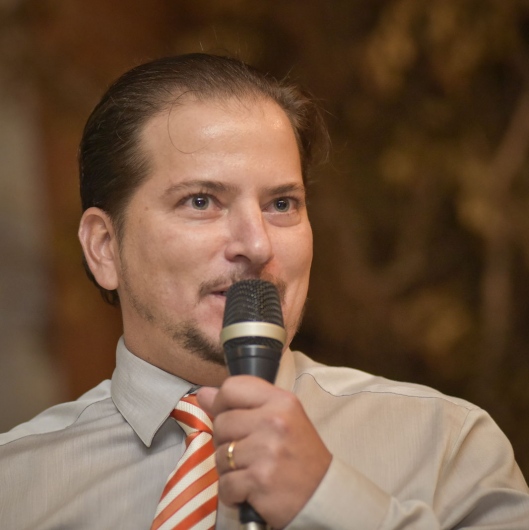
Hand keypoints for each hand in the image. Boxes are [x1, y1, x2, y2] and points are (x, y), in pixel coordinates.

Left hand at [197, 376, 331, 528]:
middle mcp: (274, 421)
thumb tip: (203, 393)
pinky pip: (225, 484)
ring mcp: (266, 451)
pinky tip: (251, 490)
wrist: (323, 493)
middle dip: (227, 441)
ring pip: (220, 455)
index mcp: (280, 400)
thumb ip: (243, 404)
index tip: (232, 418)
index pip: (232, 387)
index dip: (222, 403)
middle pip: (221, 422)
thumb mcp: (280, 417)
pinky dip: (233, 493)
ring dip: (230, 469)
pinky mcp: (259, 480)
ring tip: (252, 470)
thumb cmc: (299, 453)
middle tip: (249, 452)